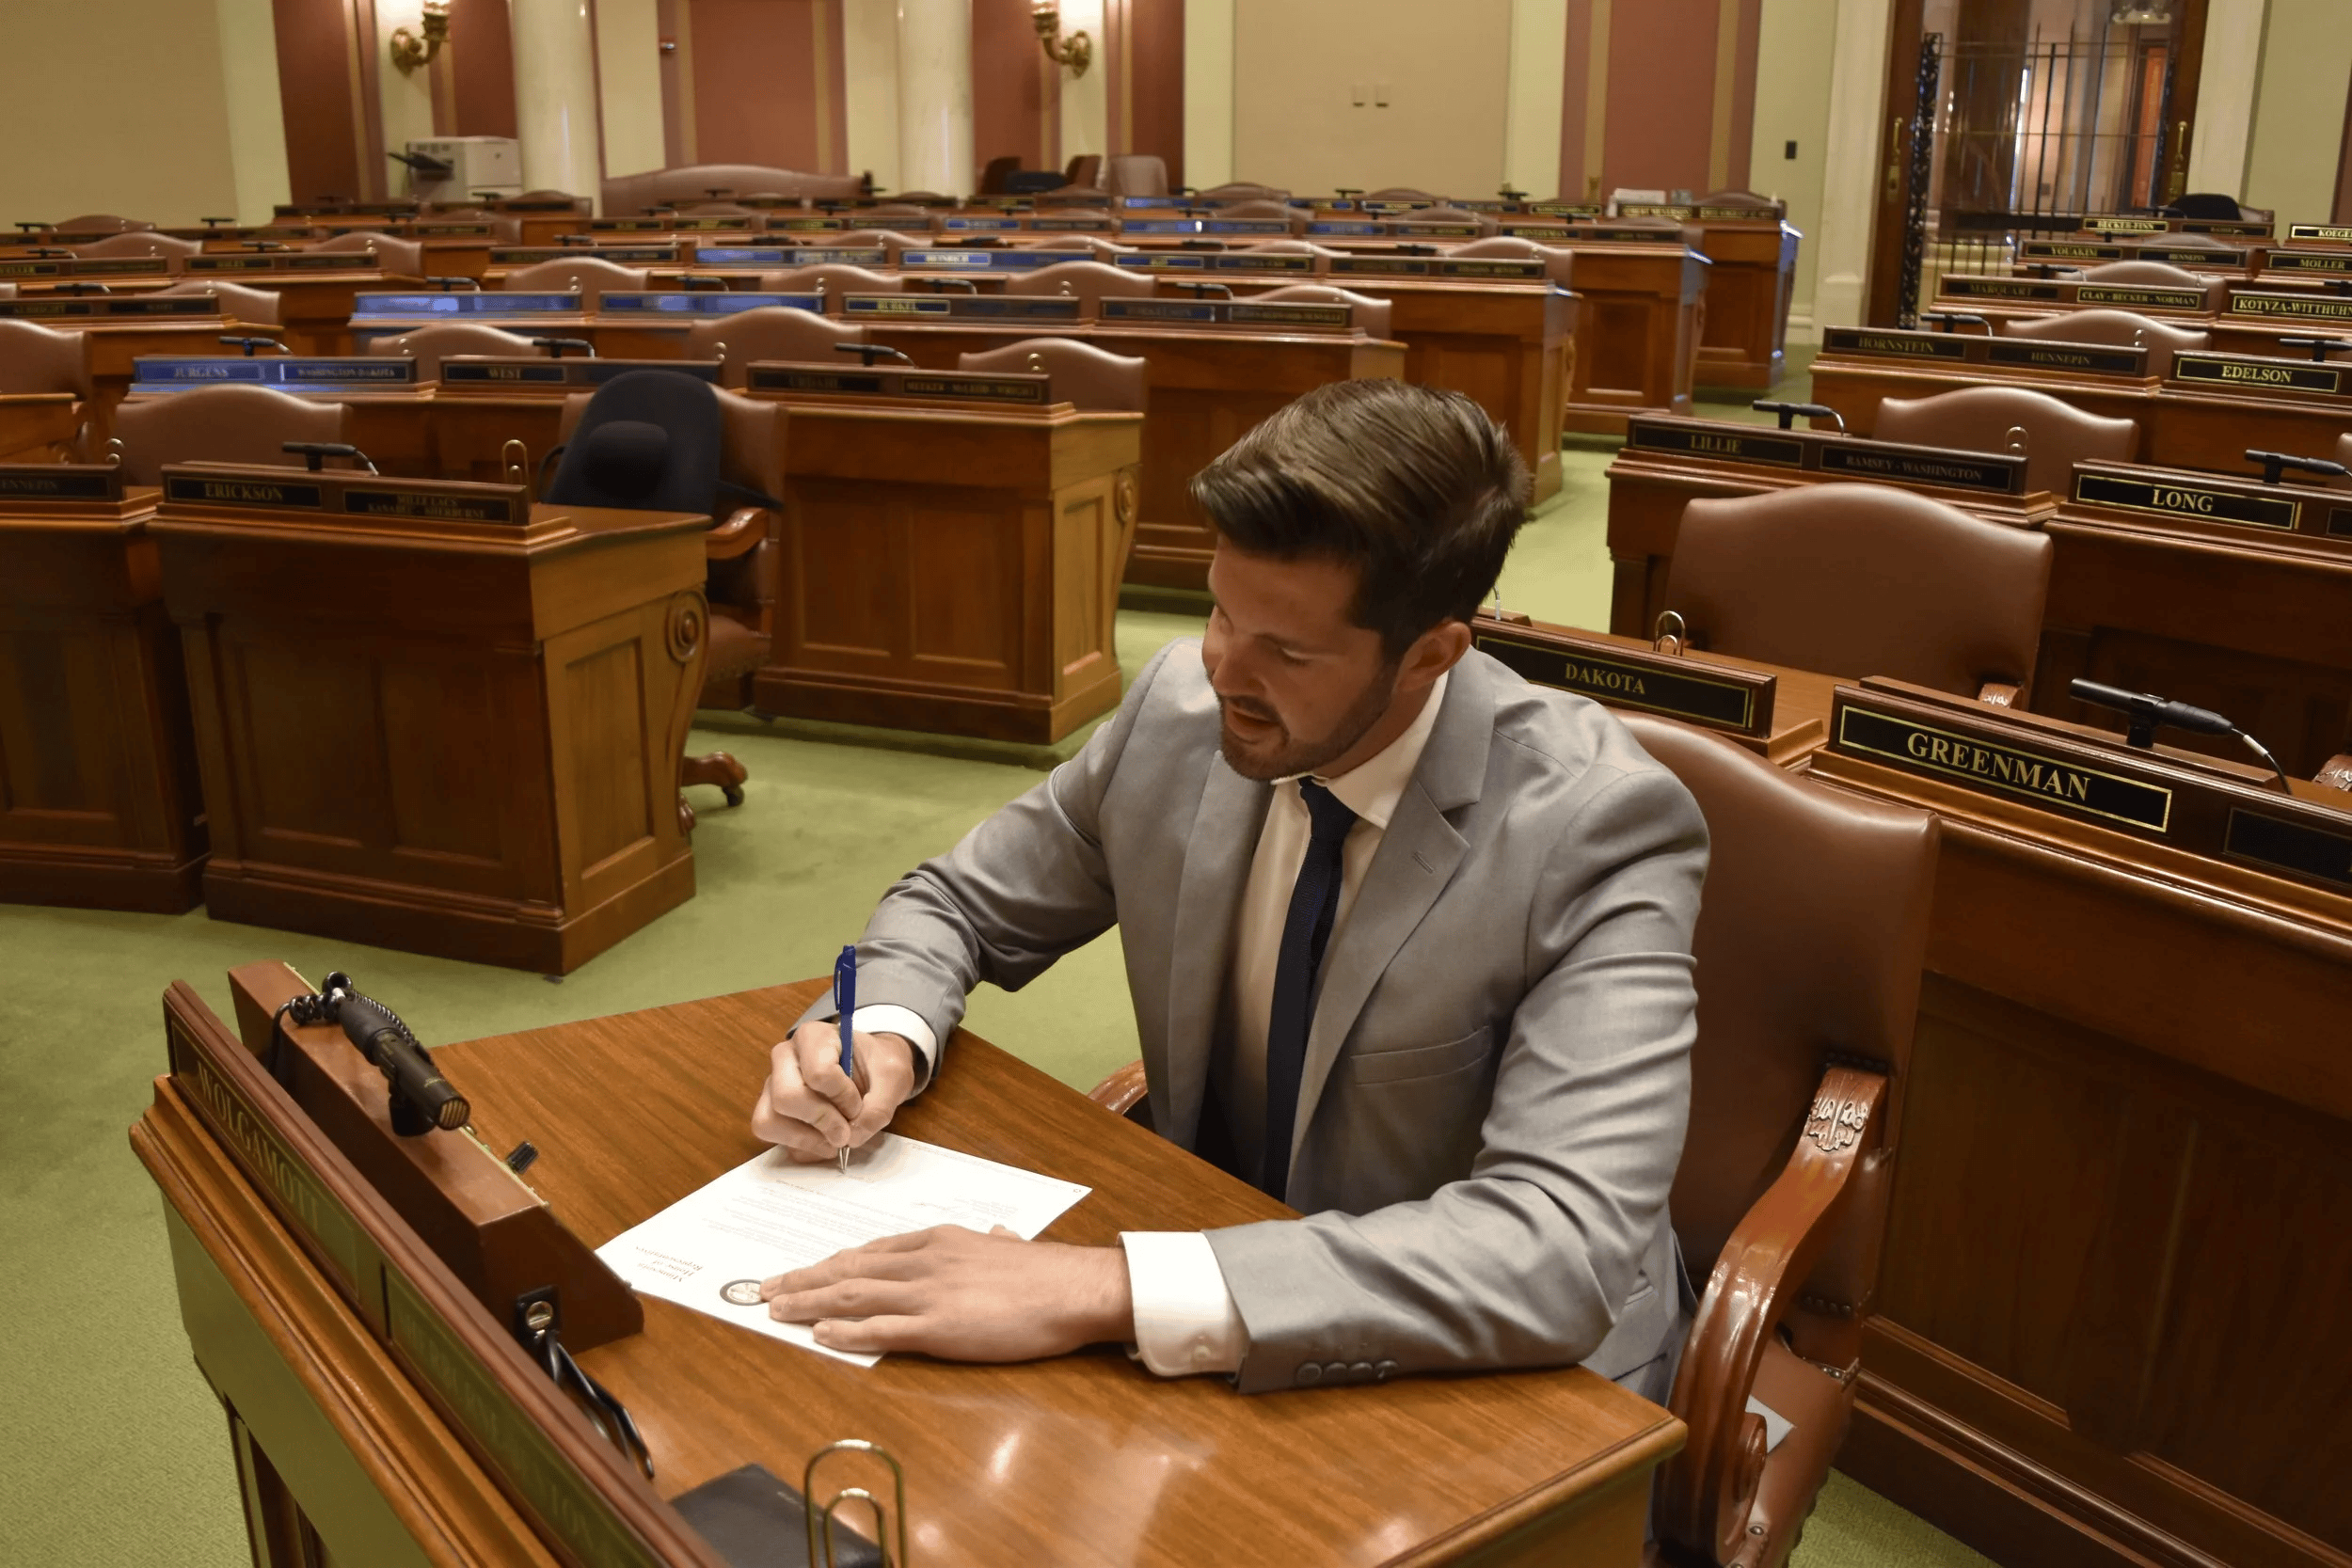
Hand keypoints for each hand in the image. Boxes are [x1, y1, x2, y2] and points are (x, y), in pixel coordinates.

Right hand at [749, 1022, 915, 1162]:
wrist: (872, 1071)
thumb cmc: (877, 1065)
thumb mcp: (893, 1077)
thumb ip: (880, 1106)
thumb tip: (853, 1137)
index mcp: (814, 1037)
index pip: (819, 1073)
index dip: (842, 1097)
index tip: (859, 1104)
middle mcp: (785, 1058)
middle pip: (786, 1097)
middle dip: (820, 1121)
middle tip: (845, 1132)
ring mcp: (774, 1086)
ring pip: (770, 1120)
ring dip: (806, 1139)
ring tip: (834, 1141)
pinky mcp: (772, 1112)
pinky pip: (774, 1138)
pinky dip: (801, 1148)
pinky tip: (824, 1143)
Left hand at [760, 1225, 1133, 1360]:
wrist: (1071, 1288)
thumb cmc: (1046, 1272)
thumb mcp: (1010, 1246)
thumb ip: (995, 1243)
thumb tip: (999, 1236)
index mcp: (938, 1241)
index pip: (871, 1251)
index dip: (832, 1264)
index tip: (806, 1270)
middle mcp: (924, 1261)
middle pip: (849, 1270)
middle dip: (804, 1279)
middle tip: (767, 1288)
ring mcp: (927, 1294)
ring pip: (852, 1295)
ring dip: (809, 1302)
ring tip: (776, 1310)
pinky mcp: (937, 1328)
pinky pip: (879, 1330)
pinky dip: (844, 1332)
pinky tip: (820, 1335)